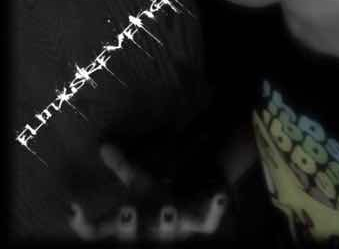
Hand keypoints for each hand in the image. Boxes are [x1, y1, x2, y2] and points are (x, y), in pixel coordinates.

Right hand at [68, 144, 228, 242]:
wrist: (192, 200)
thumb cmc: (159, 194)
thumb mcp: (140, 181)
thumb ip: (122, 166)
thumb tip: (103, 145)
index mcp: (130, 220)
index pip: (99, 231)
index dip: (84, 224)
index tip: (73, 207)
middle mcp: (149, 230)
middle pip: (132, 239)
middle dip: (129, 230)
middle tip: (128, 212)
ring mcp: (176, 229)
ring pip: (170, 236)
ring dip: (169, 225)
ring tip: (169, 208)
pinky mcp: (200, 223)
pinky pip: (208, 223)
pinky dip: (213, 212)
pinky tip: (219, 196)